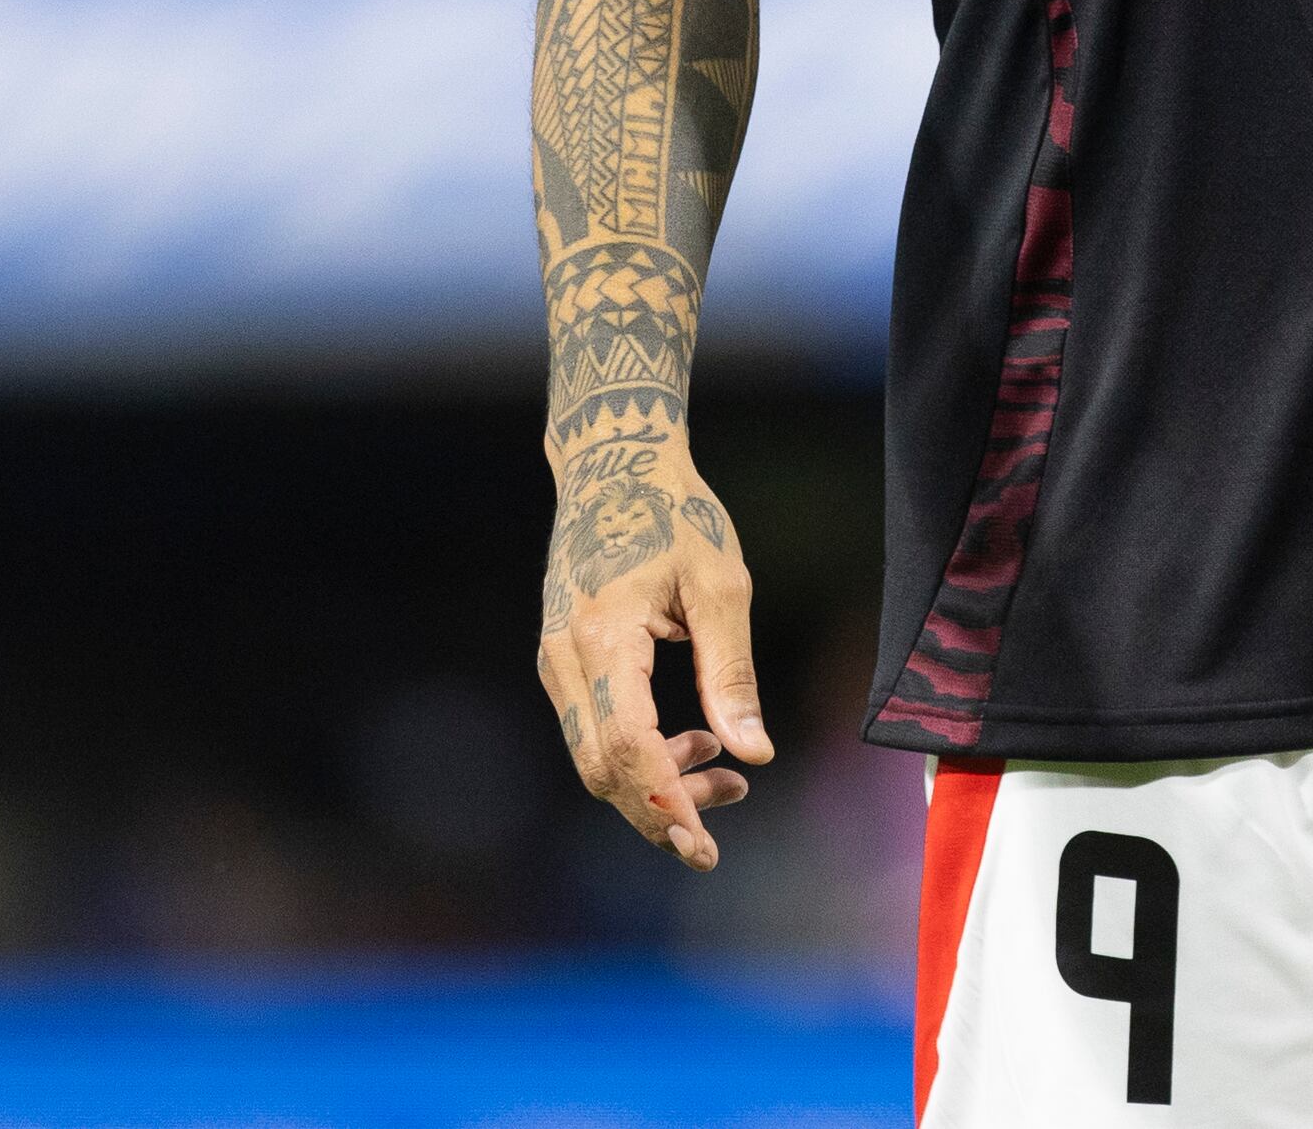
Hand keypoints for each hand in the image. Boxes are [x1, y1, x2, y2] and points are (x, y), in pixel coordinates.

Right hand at [536, 440, 771, 868]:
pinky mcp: (563, 662)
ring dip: (657, 783)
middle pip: (602, 769)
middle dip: (662, 809)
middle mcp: (565, 659)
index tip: (703, 846)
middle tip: (723, 820)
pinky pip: (596, 731)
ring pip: (595, 757)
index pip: (627, 748)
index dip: (665, 803)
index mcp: (603, 638)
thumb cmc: (674, 514)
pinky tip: (697, 742)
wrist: (611, 466)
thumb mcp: (722, 586)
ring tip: (728, 774)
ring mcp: (556, 662)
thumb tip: (756, 753)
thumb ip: (732, 673)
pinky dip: (642, 754)